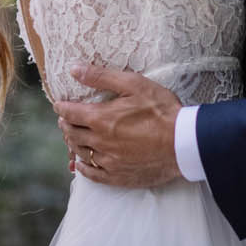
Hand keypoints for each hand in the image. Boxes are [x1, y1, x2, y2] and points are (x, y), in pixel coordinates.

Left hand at [52, 65, 182, 188]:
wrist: (184, 143)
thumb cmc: (162, 110)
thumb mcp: (133, 84)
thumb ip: (101, 76)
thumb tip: (74, 68)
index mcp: (101, 118)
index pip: (69, 113)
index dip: (62, 107)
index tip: (60, 105)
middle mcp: (100, 142)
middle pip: (72, 133)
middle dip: (65, 125)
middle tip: (65, 120)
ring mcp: (109, 162)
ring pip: (81, 153)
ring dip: (73, 143)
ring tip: (73, 137)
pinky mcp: (119, 176)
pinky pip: (93, 175)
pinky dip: (83, 168)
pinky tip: (81, 164)